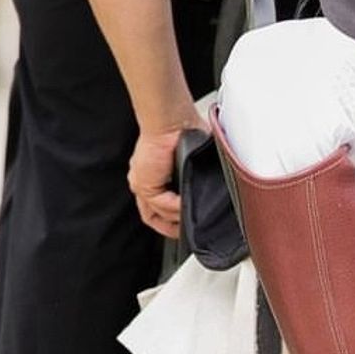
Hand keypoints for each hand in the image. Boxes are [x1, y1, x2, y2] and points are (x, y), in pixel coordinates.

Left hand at [128, 119, 202, 238]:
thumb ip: (195, 174)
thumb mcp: (191, 157)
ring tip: (192, 215)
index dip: (169, 221)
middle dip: (169, 227)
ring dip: (176, 217)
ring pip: (158, 213)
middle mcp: (144, 181)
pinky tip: (187, 205)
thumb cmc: (182, 131)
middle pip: (153, 215)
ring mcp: (143, 184)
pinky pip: (162, 205)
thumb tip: (212, 183)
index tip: (182, 228)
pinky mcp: (145, 184)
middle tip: (184, 232)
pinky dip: (176, 208)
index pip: (156, 206)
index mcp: (153, 175)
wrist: (172, 120)